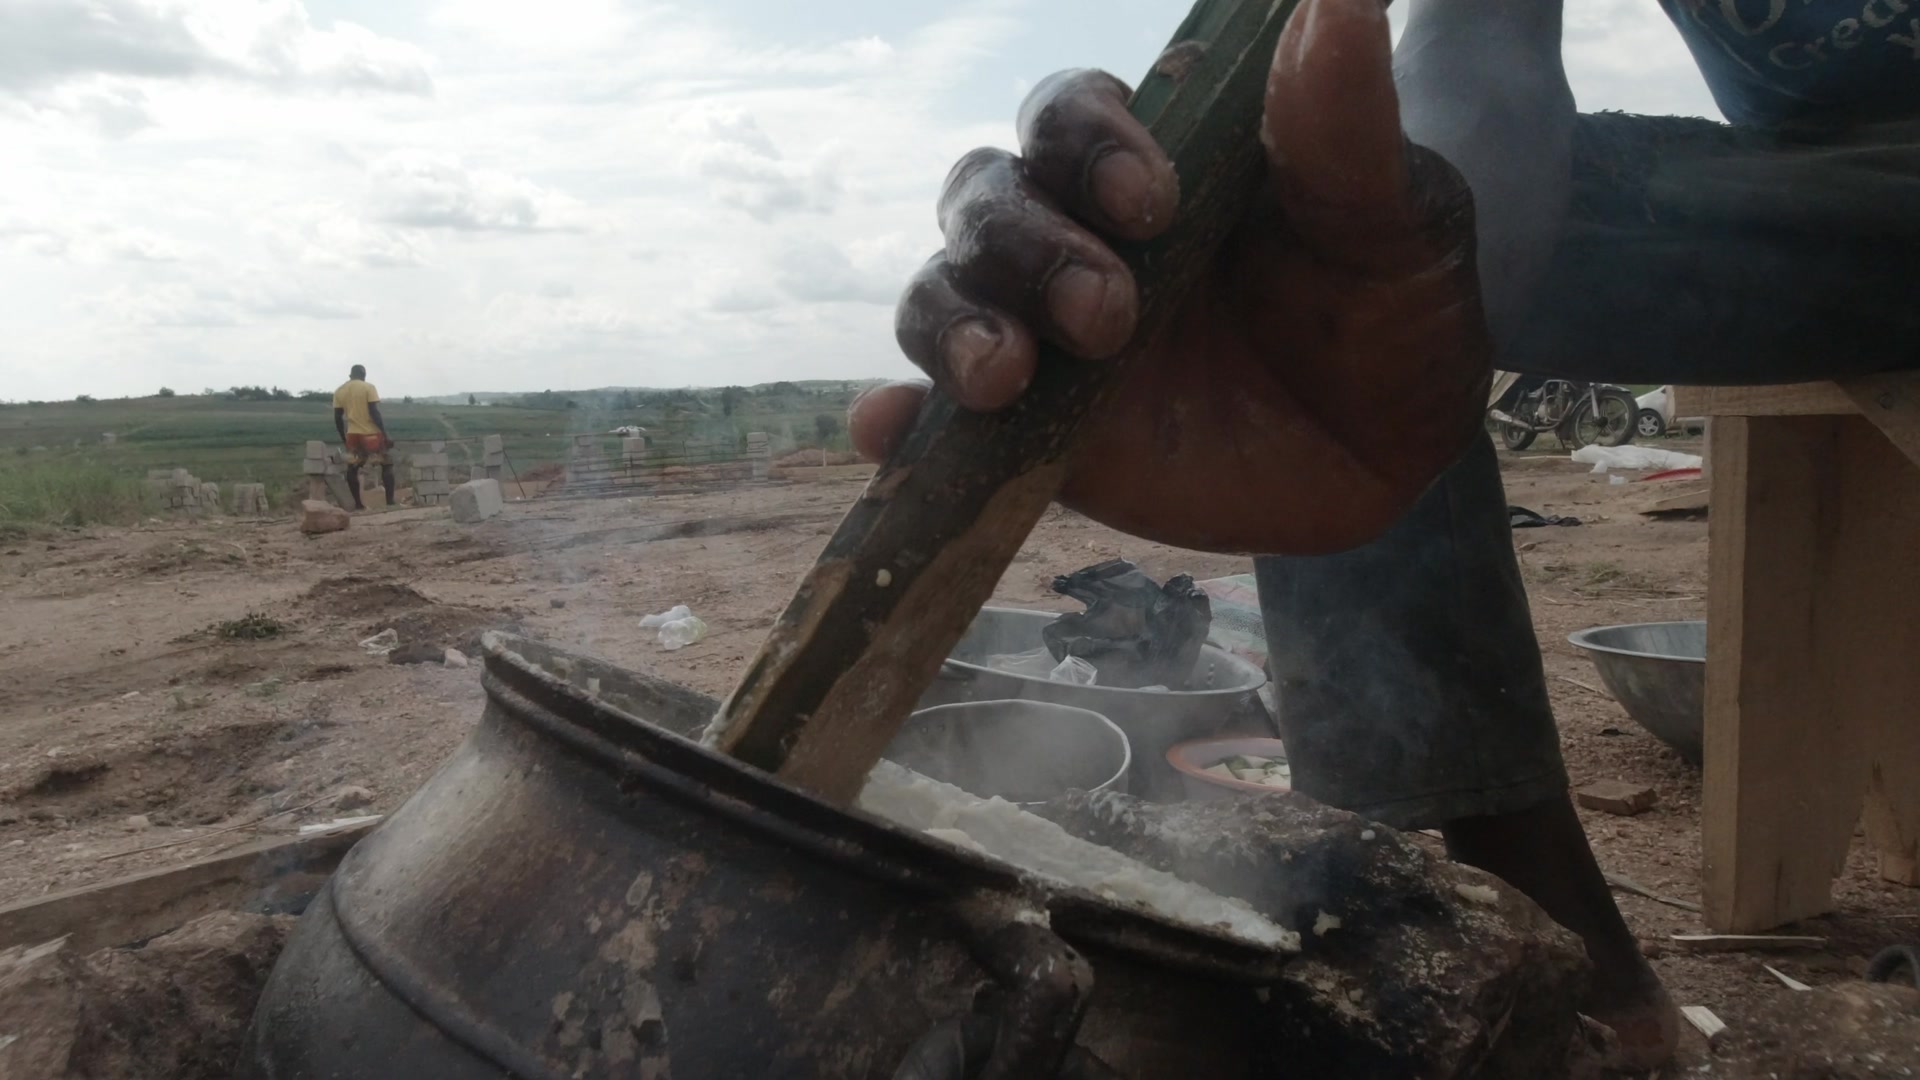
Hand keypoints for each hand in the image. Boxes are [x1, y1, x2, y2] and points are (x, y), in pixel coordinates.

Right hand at [849, 0, 1490, 554]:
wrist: (1390, 455)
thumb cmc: (1388, 312)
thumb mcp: (1390, 219)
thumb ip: (1342, 125)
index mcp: (1149, 162)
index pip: (1068, 113)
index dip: (1086, 145)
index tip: (1152, 204)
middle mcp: (1075, 234)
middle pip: (985, 198)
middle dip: (1027, 246)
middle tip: (1108, 312)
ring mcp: (1042, 335)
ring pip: (943, 294)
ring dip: (953, 322)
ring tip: (1003, 378)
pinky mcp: (1028, 432)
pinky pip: (934, 419)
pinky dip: (895, 418)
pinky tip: (886, 430)